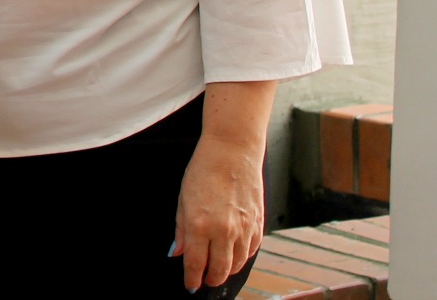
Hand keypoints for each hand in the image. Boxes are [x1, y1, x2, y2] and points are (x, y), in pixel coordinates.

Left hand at [173, 136, 264, 290]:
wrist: (232, 152)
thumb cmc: (203, 171)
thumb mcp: (183, 199)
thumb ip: (181, 230)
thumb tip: (177, 253)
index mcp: (199, 224)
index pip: (195, 263)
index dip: (192, 278)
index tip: (190, 285)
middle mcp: (223, 230)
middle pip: (219, 270)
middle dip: (210, 279)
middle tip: (203, 280)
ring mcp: (244, 228)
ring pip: (237, 264)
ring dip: (226, 271)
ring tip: (217, 270)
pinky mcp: (259, 224)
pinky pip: (250, 251)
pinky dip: (241, 258)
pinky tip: (233, 256)